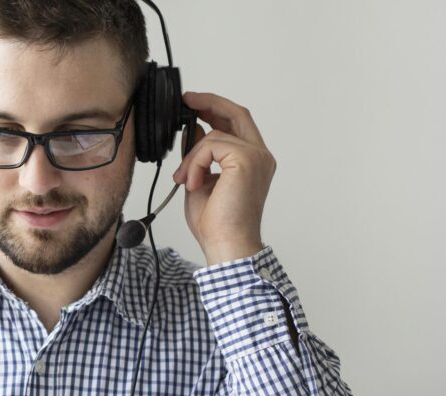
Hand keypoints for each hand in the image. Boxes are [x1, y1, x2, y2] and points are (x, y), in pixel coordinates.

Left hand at [173, 91, 275, 265]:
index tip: (193, 104)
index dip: (216, 109)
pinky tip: (192, 183)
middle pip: (237, 113)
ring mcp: (256, 156)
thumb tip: (194, 132)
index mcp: (253, 162)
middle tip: (187, 100)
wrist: (226, 244)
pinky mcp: (246, 160)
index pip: (238, 124)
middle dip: (210, 103)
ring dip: (191, 157)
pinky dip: (194, 163)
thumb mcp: (200, 180)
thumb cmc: (216, 222)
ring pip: (214, 135)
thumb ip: (200, 156)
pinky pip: (210, 146)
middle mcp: (260, 156)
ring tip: (185, 181)